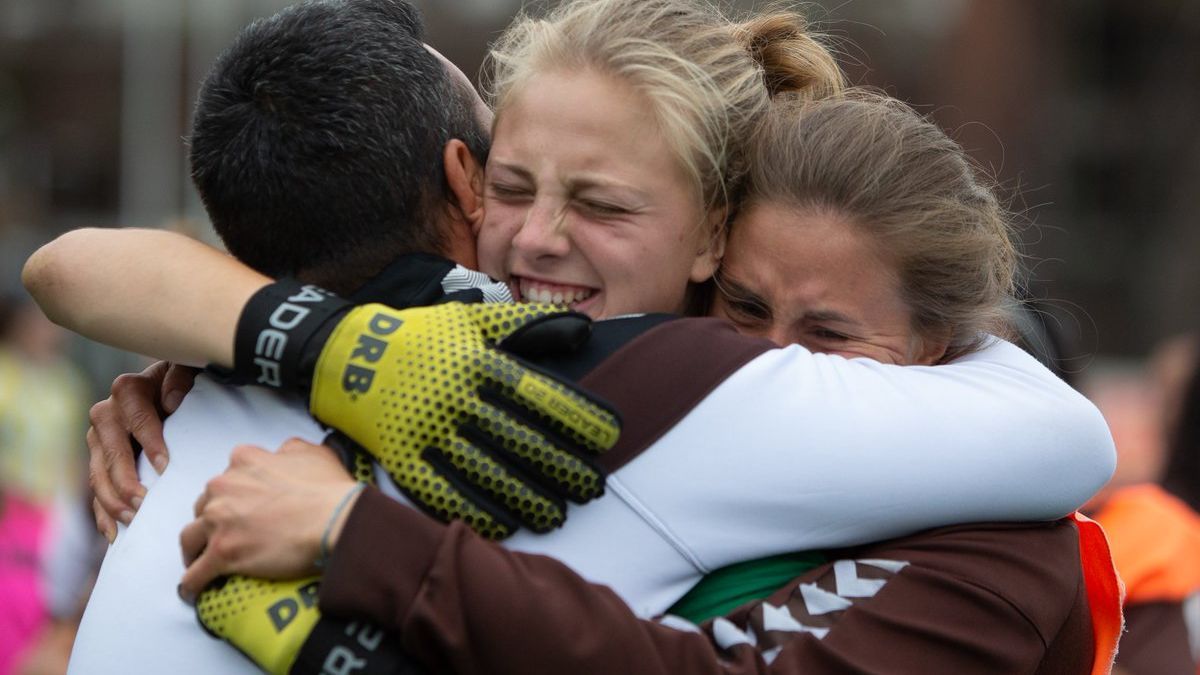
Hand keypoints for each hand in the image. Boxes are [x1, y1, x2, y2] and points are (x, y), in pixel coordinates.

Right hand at [87, 361, 196, 540]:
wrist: (169, 390)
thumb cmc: (184, 382)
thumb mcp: (188, 369)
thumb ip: (182, 377)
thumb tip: (171, 401)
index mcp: (129, 390)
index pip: (137, 416)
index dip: (149, 440)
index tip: (164, 466)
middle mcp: (107, 413)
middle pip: (111, 450)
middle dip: (125, 479)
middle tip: (143, 502)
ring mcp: (99, 439)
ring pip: (98, 472)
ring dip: (112, 499)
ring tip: (131, 519)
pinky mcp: (99, 461)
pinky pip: (97, 489)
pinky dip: (103, 513)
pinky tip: (114, 533)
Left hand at [179, 439, 358, 599]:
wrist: (334, 519)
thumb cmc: (328, 489)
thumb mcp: (312, 453)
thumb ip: (289, 450)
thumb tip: (282, 454)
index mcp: (244, 461)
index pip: (226, 478)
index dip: (233, 495)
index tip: (240, 507)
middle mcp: (224, 487)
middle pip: (203, 506)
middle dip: (211, 520)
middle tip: (226, 534)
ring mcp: (219, 521)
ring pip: (190, 538)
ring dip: (194, 550)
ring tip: (202, 562)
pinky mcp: (221, 553)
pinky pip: (194, 575)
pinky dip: (190, 585)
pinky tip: (193, 593)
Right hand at [230, 279, 621, 538]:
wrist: (342, 351)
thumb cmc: (419, 335)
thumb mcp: (471, 319)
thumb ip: (526, 325)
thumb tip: (581, 330)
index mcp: (476, 361)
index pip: (537, 392)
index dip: (575, 416)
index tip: (607, 436)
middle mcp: (455, 396)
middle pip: (517, 438)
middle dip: (560, 465)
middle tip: (592, 487)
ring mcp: (425, 428)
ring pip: (484, 469)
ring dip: (524, 495)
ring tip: (557, 514)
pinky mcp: (399, 455)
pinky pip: (440, 489)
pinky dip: (472, 509)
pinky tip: (503, 524)